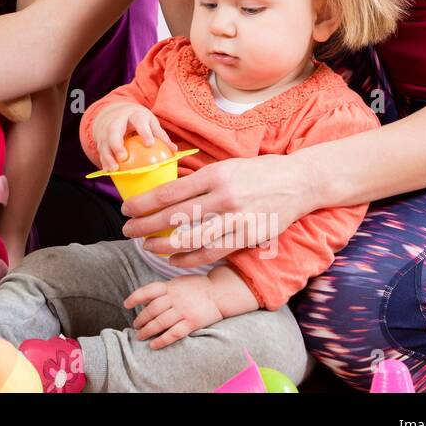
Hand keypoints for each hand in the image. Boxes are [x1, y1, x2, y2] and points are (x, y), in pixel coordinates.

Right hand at [90, 100, 176, 170]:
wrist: (115, 112)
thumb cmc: (137, 119)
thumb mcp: (149, 122)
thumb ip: (160, 135)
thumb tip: (174, 150)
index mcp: (133, 115)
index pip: (139, 122)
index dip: (144, 133)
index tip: (149, 144)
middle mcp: (117, 122)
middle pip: (114, 132)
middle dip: (117, 144)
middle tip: (123, 157)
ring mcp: (106, 131)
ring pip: (104, 143)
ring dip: (107, 156)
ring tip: (113, 169)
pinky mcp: (100, 141)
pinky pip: (101, 152)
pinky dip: (104, 162)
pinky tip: (108, 171)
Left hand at [123, 153, 316, 267]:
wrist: (298, 182)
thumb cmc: (256, 172)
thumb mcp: (225, 166)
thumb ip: (198, 178)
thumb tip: (164, 189)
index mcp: (215, 175)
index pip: (169, 192)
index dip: (143, 203)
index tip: (126, 209)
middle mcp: (224, 197)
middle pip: (173, 217)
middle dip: (144, 226)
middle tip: (127, 231)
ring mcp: (237, 219)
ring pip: (190, 239)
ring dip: (162, 245)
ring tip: (146, 246)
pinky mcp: (248, 236)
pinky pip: (211, 252)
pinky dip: (189, 259)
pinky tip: (173, 259)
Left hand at [126, 275, 223, 347]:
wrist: (220, 292)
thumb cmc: (197, 287)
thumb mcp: (178, 282)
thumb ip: (164, 289)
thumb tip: (146, 299)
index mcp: (170, 286)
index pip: (148, 291)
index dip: (135, 297)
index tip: (126, 304)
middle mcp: (175, 298)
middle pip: (152, 310)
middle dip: (140, 319)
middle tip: (135, 326)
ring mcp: (183, 310)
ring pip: (160, 322)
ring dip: (147, 331)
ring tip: (140, 336)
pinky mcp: (192, 322)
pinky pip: (174, 333)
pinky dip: (162, 340)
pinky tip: (154, 345)